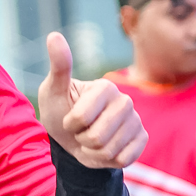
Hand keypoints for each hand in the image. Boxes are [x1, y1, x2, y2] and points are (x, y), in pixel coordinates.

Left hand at [39, 33, 146, 169]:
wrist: (73, 139)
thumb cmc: (61, 111)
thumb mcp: (53, 91)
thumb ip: (58, 66)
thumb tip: (53, 35)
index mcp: (105, 87)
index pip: (81, 118)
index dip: (70, 124)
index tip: (70, 118)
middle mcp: (125, 100)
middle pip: (97, 137)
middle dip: (82, 140)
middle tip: (81, 131)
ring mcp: (136, 119)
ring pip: (110, 150)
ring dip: (93, 152)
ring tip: (90, 140)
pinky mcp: (142, 138)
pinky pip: (125, 159)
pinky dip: (108, 160)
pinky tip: (105, 149)